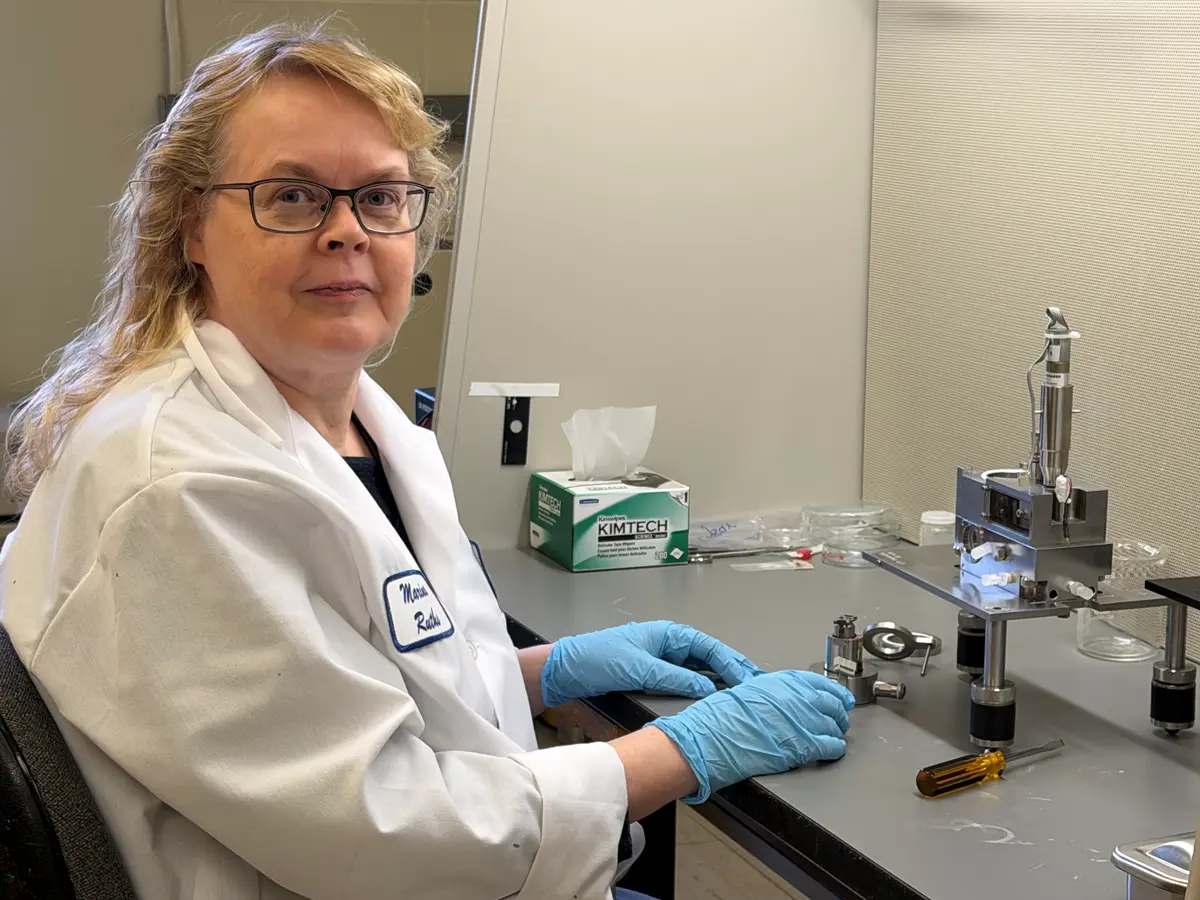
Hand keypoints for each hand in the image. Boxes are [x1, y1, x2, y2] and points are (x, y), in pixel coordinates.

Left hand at [540, 621, 763, 708]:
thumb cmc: (600, 660)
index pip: (708, 647)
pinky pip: (684, 680)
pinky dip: (701, 688)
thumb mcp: (640, 668)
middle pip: (707, 657)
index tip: (750, 679)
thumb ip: (675, 677)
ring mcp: (660, 660)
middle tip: (756, 686)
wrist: (566, 671)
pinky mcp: (652, 675)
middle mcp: (667, 644)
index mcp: (667, 634)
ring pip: (698, 670)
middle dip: (731, 670)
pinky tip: (711, 700)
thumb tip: (709, 688)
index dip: (731, 663)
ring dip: (718, 681)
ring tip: (740, 695)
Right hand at [647, 670, 854, 803]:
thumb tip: (784, 699)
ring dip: (836, 731)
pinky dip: (835, 748)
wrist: (713, 737)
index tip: (840, 697)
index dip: (834, 692)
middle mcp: (798, 697)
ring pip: (834, 725)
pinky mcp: (803, 745)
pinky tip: (833, 750)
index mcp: (784, 681)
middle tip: (840, 718)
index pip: (821, 682)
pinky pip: (830, 746)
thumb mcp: (749, 689)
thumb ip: (773, 692)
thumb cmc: (722, 716)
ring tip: (835, 735)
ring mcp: (803, 721)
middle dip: (838, 712)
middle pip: (832, 703)